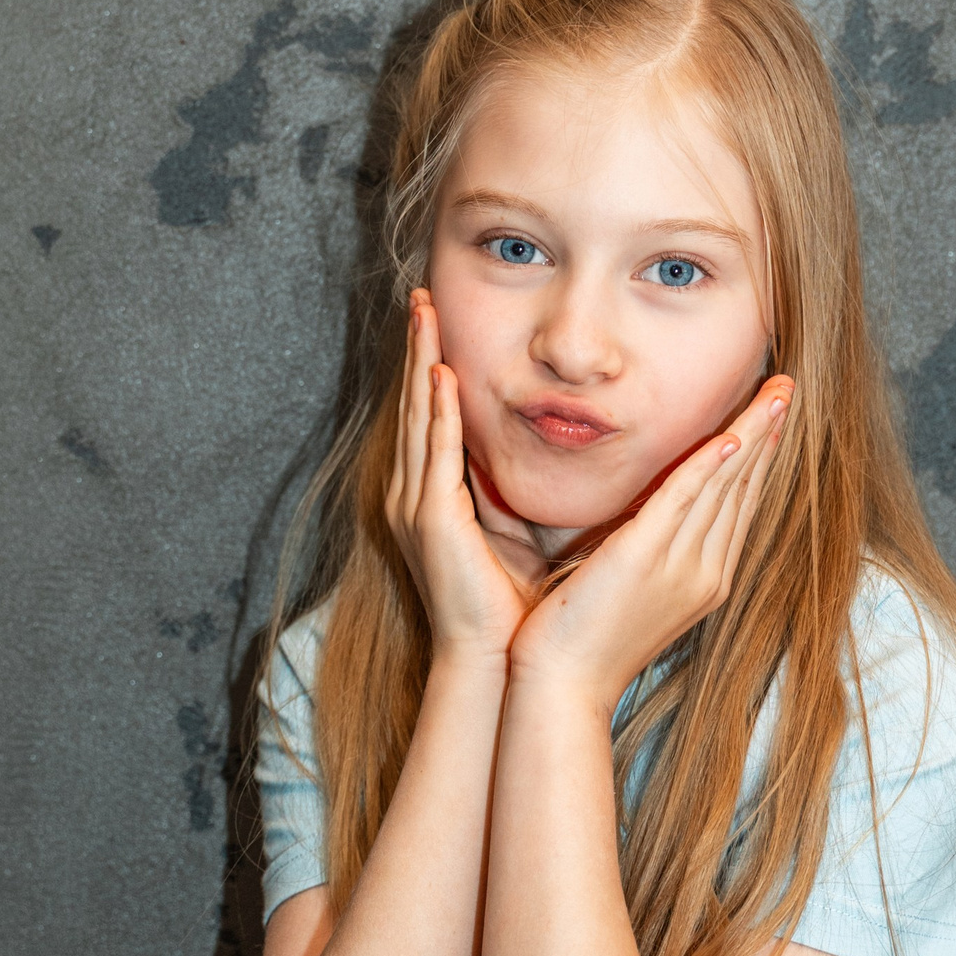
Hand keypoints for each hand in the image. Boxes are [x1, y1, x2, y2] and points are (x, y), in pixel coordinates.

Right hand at [385, 292, 533, 663]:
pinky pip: (435, 453)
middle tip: (421, 297)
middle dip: (418, 349)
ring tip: (424, 315)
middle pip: (415, 406)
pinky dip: (437, 411)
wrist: (492, 659)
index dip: (432, 368)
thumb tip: (541, 463)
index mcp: (430, 500)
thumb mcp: (513, 538)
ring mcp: (417, 506)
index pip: (431, 419)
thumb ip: (513, 498)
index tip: (439, 322)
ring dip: (422, 363)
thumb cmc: (509, 607)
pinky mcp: (431, 519)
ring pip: (419, 418)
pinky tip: (442, 375)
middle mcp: (414, 496)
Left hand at [505, 378, 792, 713]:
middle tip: (785, 389)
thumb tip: (646, 516)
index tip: (771, 416)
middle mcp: (704, 572)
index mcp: (703, 579)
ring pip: (724, 487)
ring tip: (773, 395)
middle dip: (765, 434)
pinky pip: (685, 503)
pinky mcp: (643, 559)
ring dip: (750, 435)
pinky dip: (709, 468)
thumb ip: (647, 549)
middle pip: (742, 489)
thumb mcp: (629, 589)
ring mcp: (680, 568)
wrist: (562, 688)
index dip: (756, 456)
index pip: (737, 504)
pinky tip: (730, 438)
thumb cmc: (583, 641)